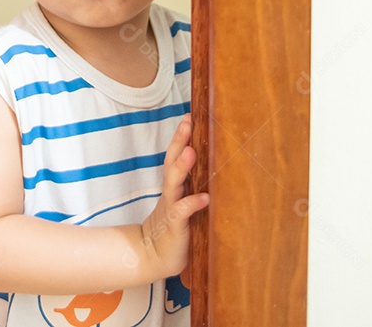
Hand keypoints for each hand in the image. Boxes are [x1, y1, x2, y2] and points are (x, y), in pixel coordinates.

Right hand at [138, 114, 209, 277]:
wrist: (152, 256)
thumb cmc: (175, 228)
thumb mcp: (184, 203)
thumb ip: (195, 186)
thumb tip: (219, 166)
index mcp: (174, 186)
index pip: (175, 155)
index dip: (181, 136)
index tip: (190, 115)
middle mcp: (171, 193)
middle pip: (171, 161)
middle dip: (179, 141)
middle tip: (187, 122)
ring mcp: (170, 208)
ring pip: (174, 183)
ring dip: (182, 167)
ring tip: (192, 151)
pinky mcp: (174, 226)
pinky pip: (182, 213)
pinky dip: (192, 204)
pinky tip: (205, 198)